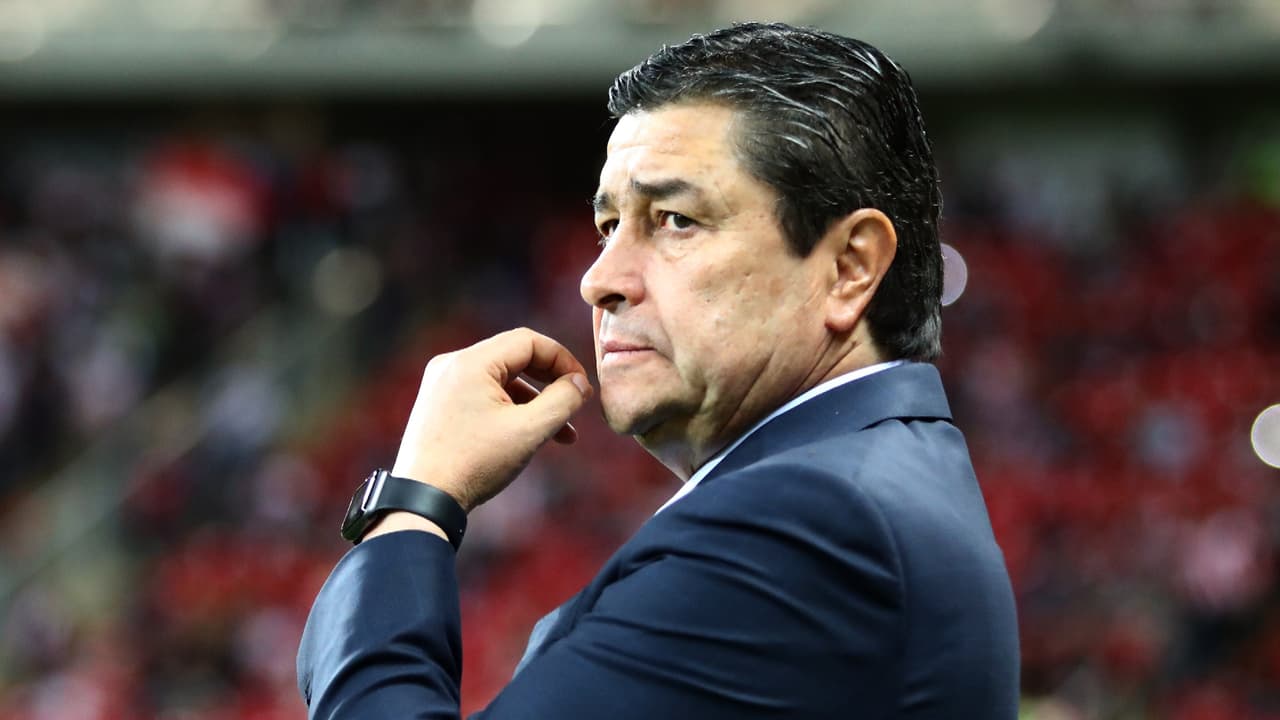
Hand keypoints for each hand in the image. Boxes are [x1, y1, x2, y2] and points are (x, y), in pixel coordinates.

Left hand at [390, 327, 593, 512]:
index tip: (582, 387)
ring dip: (533, 401)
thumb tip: (580, 383)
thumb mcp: (529, 431)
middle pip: (514, 357)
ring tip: (561, 433)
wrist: (422, 500)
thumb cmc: (474, 464)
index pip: (529, 341)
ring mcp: (441, 384)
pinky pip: (483, 394)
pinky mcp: (438, 404)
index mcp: (471, 362)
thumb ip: (562, 400)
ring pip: (500, 379)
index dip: (562, 360)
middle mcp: (451, 365)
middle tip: (575, 403)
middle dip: (550, 381)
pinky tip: (528, 435)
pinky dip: (509, 409)